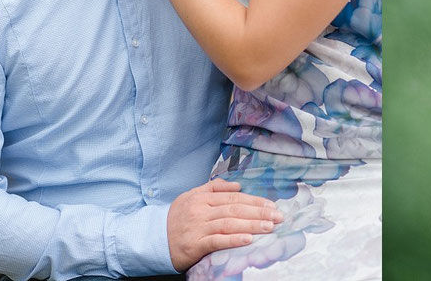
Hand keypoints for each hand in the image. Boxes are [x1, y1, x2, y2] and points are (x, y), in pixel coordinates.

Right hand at [166, 178, 282, 270]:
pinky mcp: (194, 244)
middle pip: (235, 209)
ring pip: (229, 223)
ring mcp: (197, 227)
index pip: (234, 197)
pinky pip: (217, 240)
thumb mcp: (191, 196)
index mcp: (202, 197)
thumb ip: (213, 188)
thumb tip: (237, 185)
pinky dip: (234, 239)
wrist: (152, 238)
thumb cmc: (175, 218)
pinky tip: (248, 239)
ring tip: (269, 227)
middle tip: (278, 216)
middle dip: (260, 212)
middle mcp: (201, 210)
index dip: (255, 201)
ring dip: (252, 225)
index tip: (272, 205)